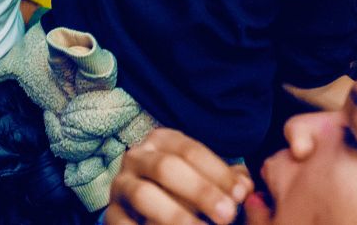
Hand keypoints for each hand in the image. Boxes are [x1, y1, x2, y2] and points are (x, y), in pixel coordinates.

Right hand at [106, 128, 253, 224]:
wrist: (143, 208)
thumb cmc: (183, 189)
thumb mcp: (203, 177)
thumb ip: (226, 181)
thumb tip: (246, 188)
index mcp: (161, 140)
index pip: (191, 151)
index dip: (218, 172)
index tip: (241, 194)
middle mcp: (137, 157)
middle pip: (167, 168)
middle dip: (200, 192)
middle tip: (227, 215)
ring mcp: (120, 185)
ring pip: (144, 195)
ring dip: (175, 215)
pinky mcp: (111, 214)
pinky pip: (124, 223)